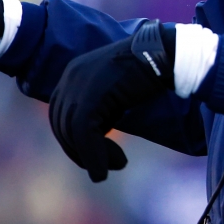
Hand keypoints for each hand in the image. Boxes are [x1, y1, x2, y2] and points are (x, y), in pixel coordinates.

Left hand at [49, 20, 174, 181]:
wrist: (163, 54)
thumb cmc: (146, 73)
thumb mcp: (114, 92)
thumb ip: (100, 110)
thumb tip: (94, 140)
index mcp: (73, 74)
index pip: (60, 115)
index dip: (73, 141)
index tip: (94, 154)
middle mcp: (70, 77)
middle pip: (62, 126)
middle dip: (81, 152)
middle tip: (107, 166)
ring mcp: (78, 86)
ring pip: (73, 133)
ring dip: (92, 158)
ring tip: (117, 165)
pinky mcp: (91, 97)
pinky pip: (84, 134)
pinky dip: (95, 156)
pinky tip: (109, 168)